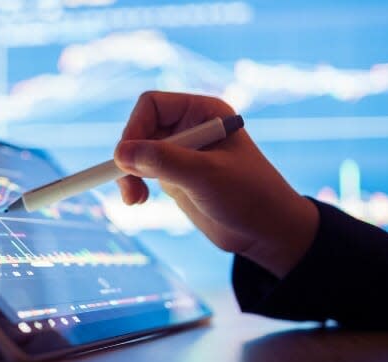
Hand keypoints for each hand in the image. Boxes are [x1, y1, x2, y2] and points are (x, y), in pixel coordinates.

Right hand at [113, 91, 318, 277]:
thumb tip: (120, 152)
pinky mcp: (176, 176)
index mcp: (203, 112)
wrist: (267, 232)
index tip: (126, 158)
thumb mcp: (205, 176)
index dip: (135, 128)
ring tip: (134, 198)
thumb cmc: (249, 196)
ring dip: (128, 173)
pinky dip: (134, 184)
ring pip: (137, 152)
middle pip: (140, 128)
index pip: (152, 105)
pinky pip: (142, 171)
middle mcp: (190, 127)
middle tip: (128, 184)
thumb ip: (163, 161)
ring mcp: (182, 152)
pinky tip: (138, 200)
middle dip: (129, 155)